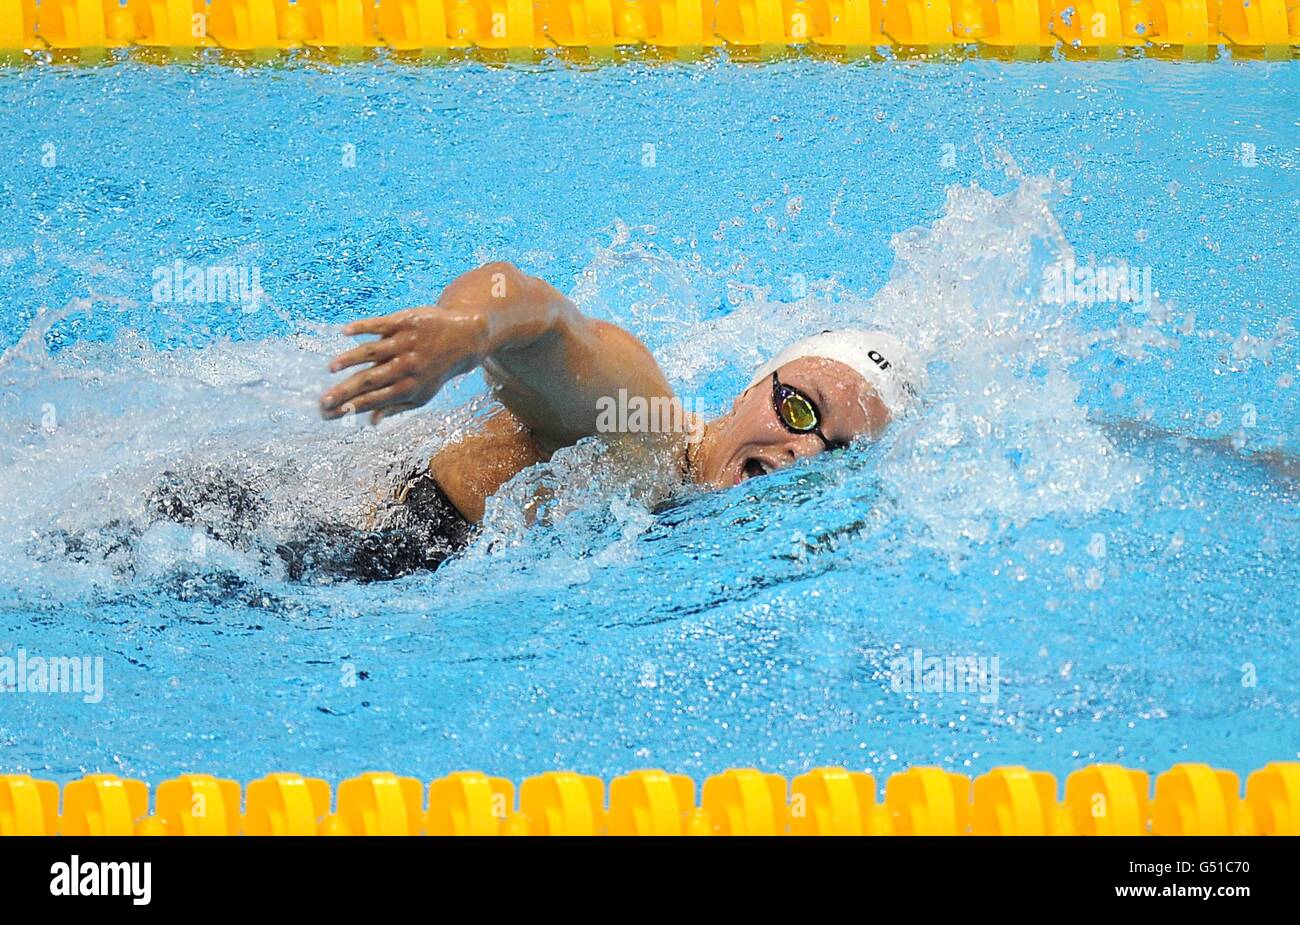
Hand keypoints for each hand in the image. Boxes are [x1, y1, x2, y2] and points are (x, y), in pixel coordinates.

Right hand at [319, 305, 487, 424]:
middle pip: (369, 380)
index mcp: (408, 387)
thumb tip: (369, 422)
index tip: (328, 413)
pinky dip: (363, 328)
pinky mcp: (404, 322)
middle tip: (322, 401)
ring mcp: (404, 343)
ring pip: (372, 352)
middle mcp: (405, 366)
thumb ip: (395, 407)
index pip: (373, 400)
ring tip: (330, 368)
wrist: (464, 338)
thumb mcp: (423, 394)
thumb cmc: (437, 370)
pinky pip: (380, 325)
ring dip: (350, 360)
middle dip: (344, 392)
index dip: (350, 407)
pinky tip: (345, 332)